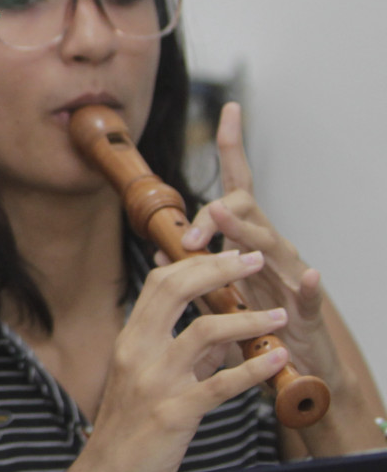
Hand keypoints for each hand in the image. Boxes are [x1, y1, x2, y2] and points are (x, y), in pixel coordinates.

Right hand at [83, 248, 289, 471]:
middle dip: (220, 270)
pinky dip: (254, 369)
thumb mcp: (145, 378)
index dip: (195, 262)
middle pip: (176, 291)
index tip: (228, 256)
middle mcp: (137, 353)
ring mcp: (155, 382)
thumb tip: (218, 325)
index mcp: (130, 341)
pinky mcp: (174, 412)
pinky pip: (220, 384)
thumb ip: (179, 350)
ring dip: (248, 319)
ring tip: (279, 315)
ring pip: (204, 332)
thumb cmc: (129, 427)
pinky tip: (277, 358)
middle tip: (253, 262)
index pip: (160, 283)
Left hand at [178, 102, 339, 383]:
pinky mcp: (307, 309)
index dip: (233, 148)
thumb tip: (159, 253)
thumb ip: (195, 269)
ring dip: (248, 232)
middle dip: (218, 211)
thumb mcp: (219, 292)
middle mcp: (271, 248)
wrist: (296, 362)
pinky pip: (311, 293)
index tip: (229, 109)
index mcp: (248, 240)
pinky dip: (310, 285)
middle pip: (247, 210)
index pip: (236, 190)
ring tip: (225, 220)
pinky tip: (309, 276)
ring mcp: (292, 275)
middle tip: (191, 231)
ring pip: (272, 244)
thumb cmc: (257, 321)